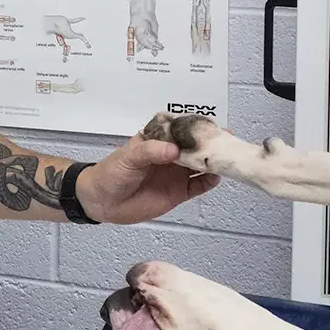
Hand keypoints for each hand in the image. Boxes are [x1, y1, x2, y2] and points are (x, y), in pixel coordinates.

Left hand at [77, 135, 217, 224]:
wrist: (102, 202)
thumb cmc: (111, 173)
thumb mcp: (128, 157)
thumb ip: (150, 151)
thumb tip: (174, 150)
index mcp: (158, 140)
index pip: (182, 129)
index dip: (197, 127)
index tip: (211, 127)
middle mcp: (171, 155)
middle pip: (197, 147)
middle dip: (212, 144)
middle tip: (227, 142)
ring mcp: (177, 173)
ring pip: (202, 165)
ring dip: (215, 161)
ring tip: (227, 158)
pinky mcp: (179, 192)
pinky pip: (200, 185)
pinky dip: (210, 181)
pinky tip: (216, 176)